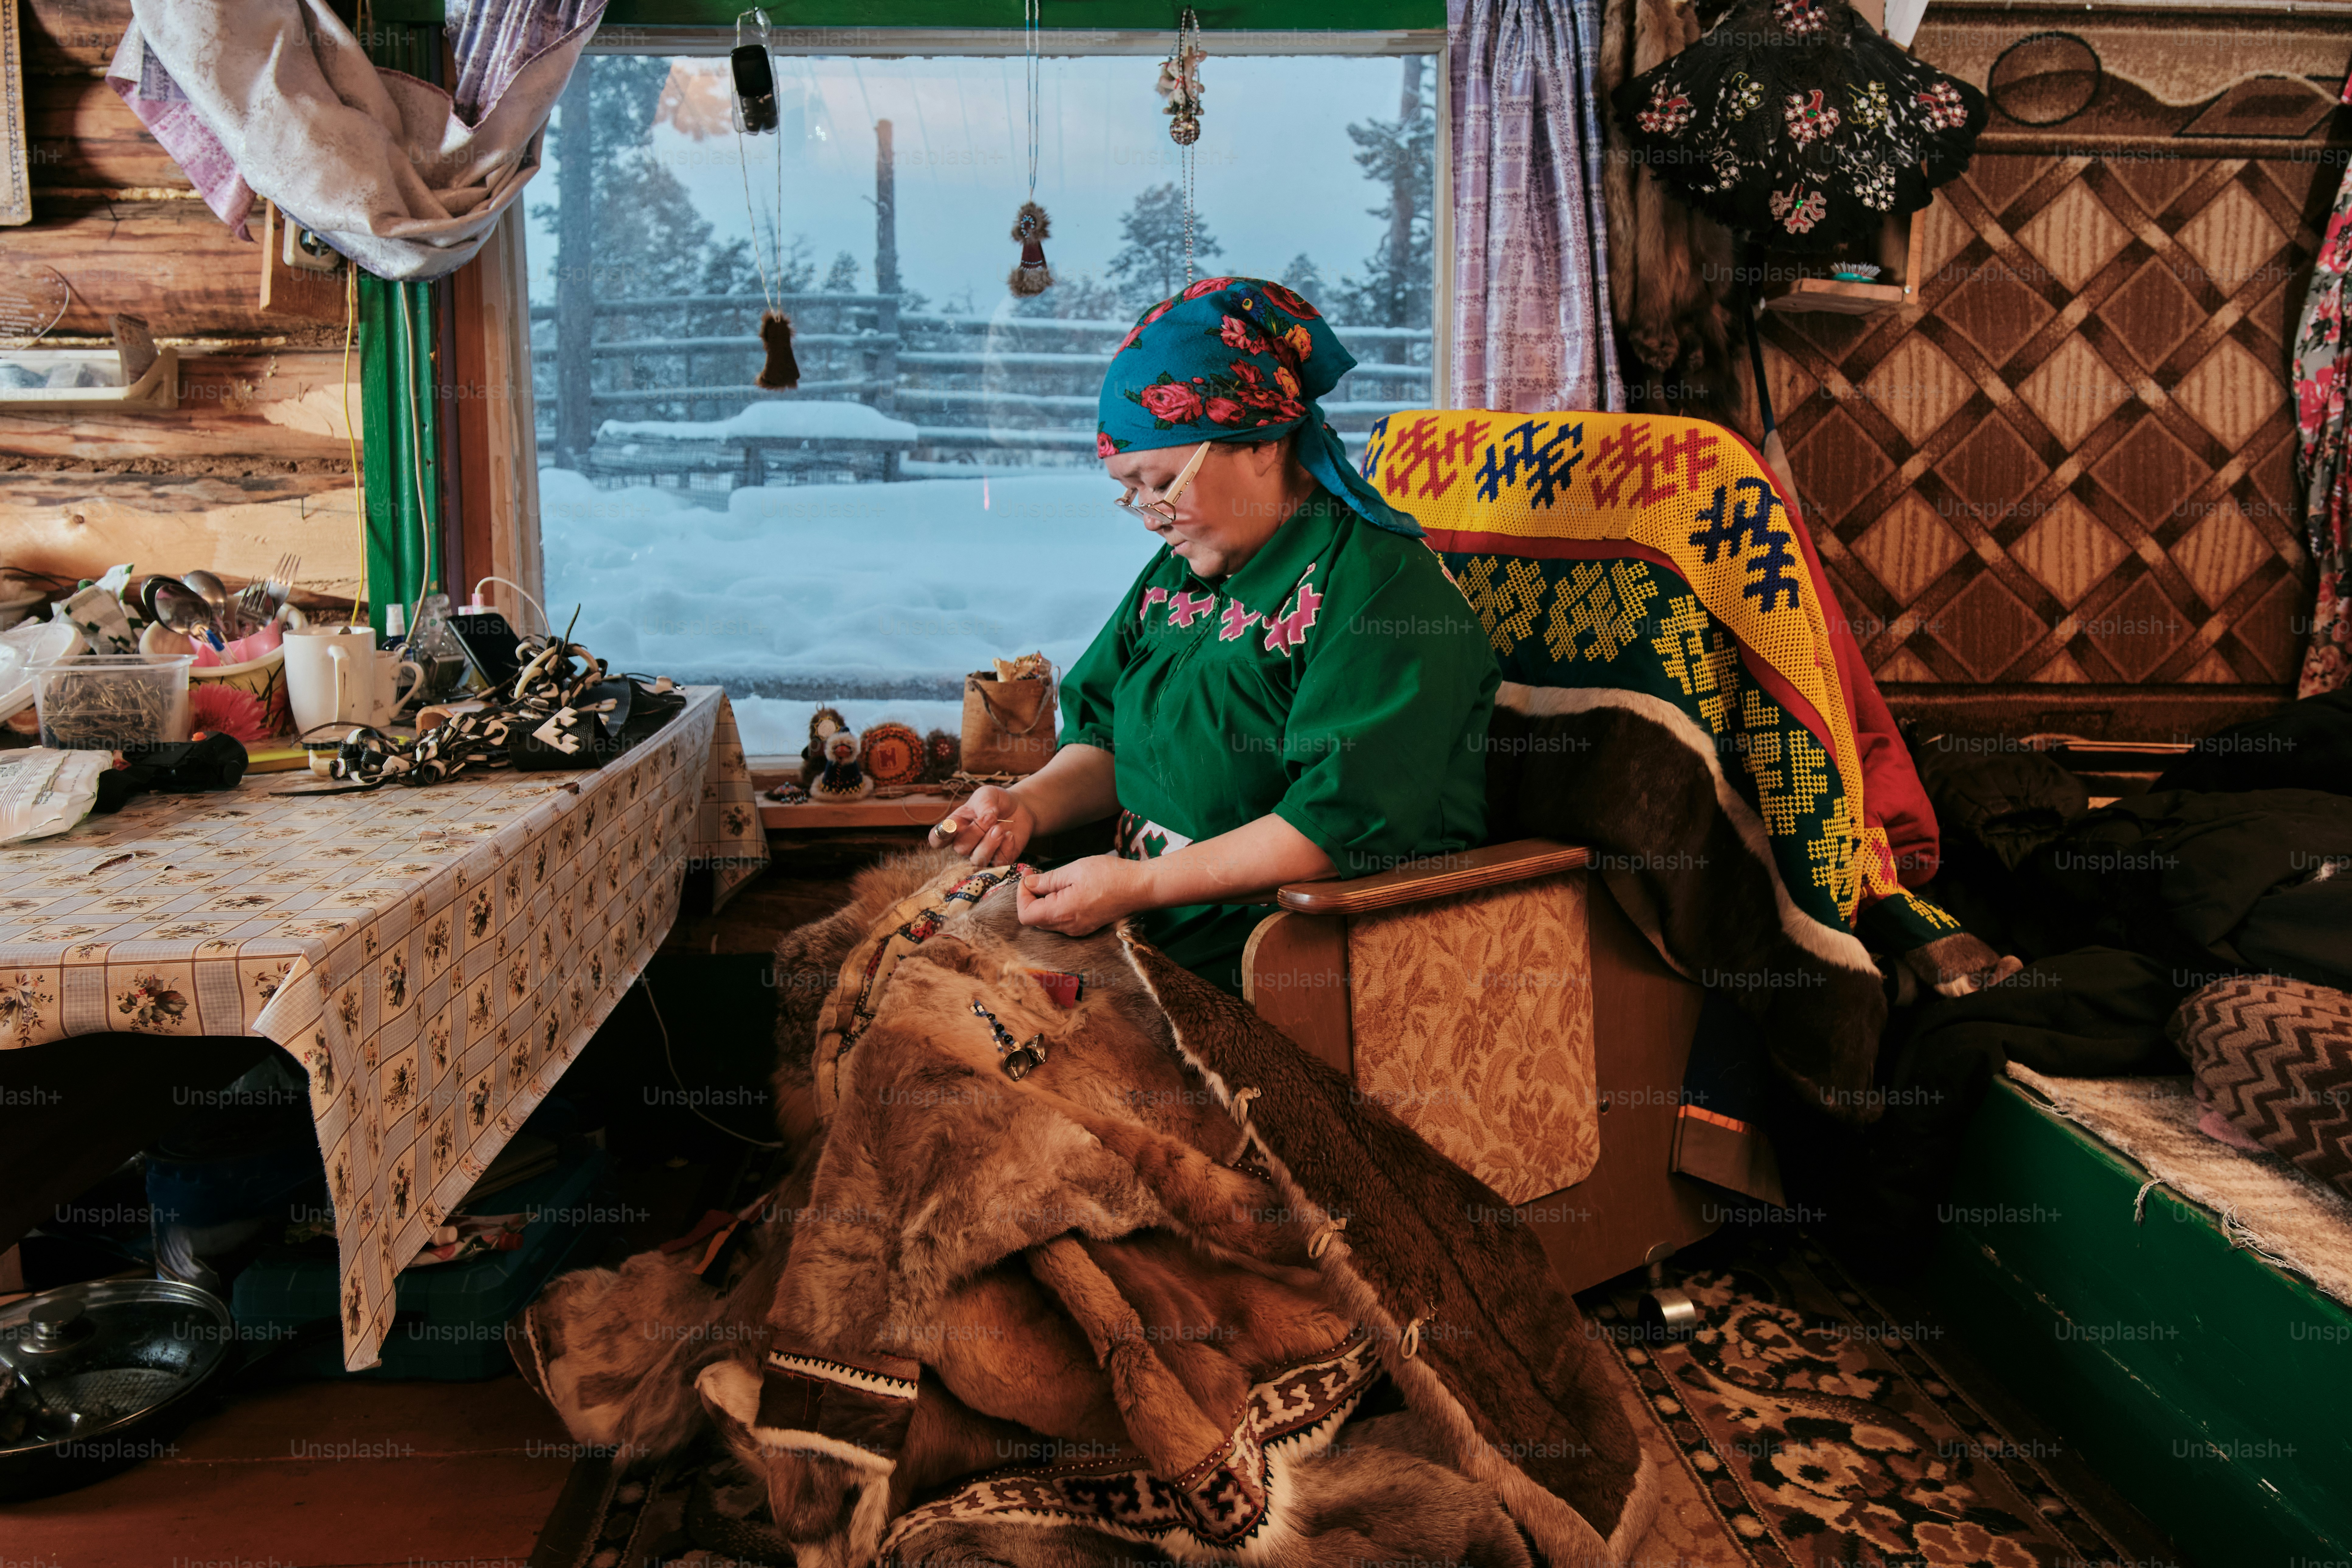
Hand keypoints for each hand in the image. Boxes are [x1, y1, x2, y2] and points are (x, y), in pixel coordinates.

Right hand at [930, 786, 1037, 866]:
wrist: (1020, 807)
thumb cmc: (997, 801)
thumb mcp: (987, 794)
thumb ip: (983, 803)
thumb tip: (986, 817)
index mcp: (955, 826)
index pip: (937, 839)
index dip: (939, 837)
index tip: (950, 827)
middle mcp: (965, 843)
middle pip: (960, 848)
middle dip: (976, 832)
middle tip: (991, 817)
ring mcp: (981, 853)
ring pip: (977, 860)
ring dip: (989, 844)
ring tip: (1000, 829)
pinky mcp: (999, 859)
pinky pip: (998, 862)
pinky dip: (1005, 848)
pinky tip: (1010, 835)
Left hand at [1016, 854, 1155, 936]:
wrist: (1140, 887)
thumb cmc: (1109, 876)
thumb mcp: (1074, 870)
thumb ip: (1047, 880)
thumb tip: (1028, 883)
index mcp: (1062, 913)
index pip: (1025, 915)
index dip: (1022, 895)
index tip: (1029, 876)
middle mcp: (1068, 927)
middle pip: (1035, 919)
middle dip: (1031, 897)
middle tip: (1036, 875)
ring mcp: (1078, 930)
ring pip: (1048, 920)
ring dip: (1044, 901)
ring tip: (1052, 880)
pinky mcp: (1086, 927)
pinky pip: (1062, 920)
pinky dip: (1056, 906)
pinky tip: (1066, 889)